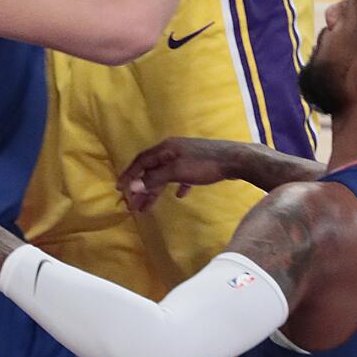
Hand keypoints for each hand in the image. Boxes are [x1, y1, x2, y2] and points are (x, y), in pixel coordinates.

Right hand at [118, 137, 245, 214]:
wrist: (236, 160)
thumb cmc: (205, 164)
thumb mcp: (177, 171)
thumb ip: (155, 178)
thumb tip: (134, 185)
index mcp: (165, 149)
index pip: (141, 161)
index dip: (129, 175)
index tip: (120, 189)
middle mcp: (172, 150)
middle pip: (151, 170)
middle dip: (141, 188)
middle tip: (133, 205)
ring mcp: (185, 157)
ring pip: (164, 175)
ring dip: (155, 190)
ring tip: (147, 207)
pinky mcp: (197, 165)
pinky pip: (180, 176)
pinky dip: (176, 186)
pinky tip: (178, 195)